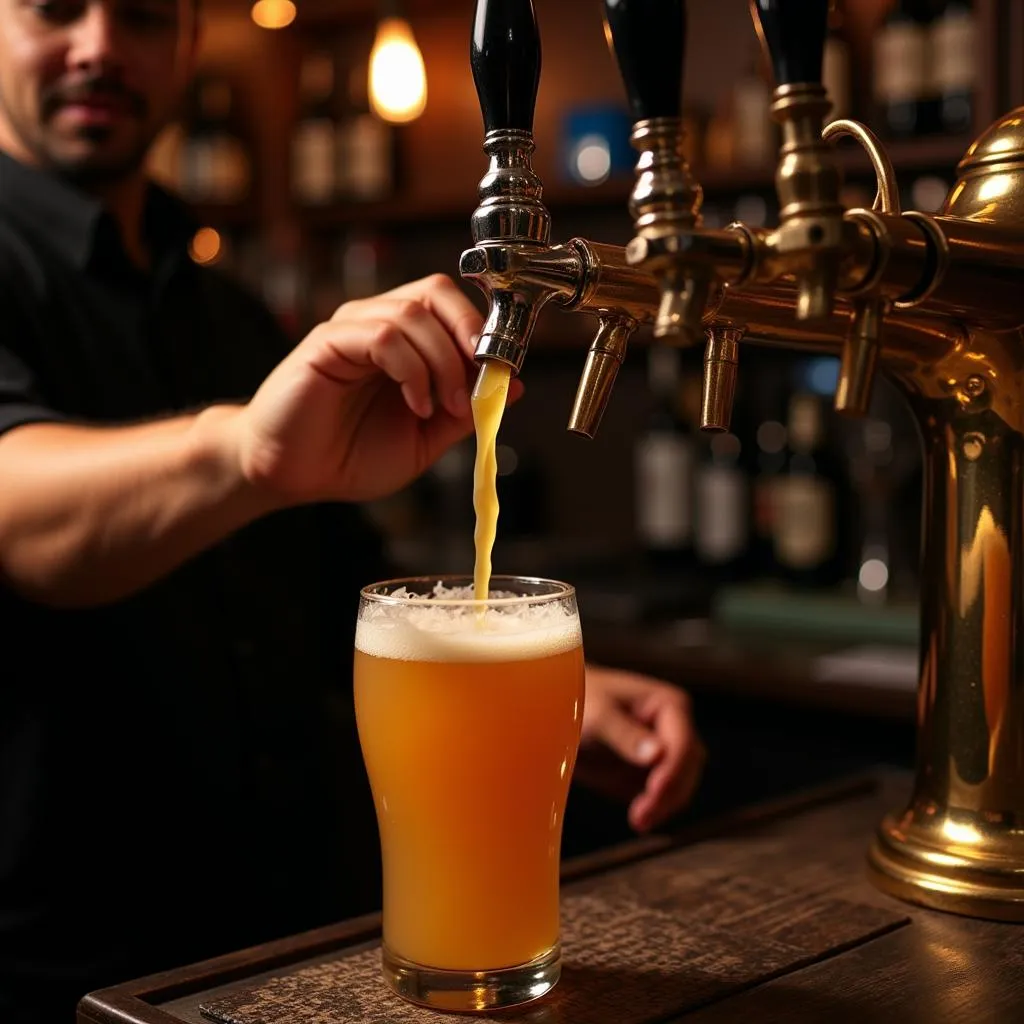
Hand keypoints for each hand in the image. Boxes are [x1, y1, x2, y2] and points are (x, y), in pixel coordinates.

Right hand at [235, 274, 522, 503]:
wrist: (292, 476)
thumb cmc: (350, 456)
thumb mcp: (425, 440)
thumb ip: (464, 413)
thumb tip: (513, 386)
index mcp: (405, 342)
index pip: (453, 307)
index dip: (484, 333)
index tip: (501, 375)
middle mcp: (378, 324)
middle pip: (436, 290)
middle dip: (470, 333)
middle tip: (481, 379)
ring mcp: (351, 328)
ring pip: (413, 313)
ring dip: (442, 362)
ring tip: (441, 406)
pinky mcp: (327, 342)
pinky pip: (382, 335)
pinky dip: (411, 369)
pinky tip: (414, 403)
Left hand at [577, 664, 704, 832]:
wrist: (560, 715)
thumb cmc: (580, 702)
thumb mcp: (597, 715)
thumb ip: (624, 733)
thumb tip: (657, 754)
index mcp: (668, 705)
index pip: (683, 742)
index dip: (674, 768)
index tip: (655, 789)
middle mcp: (674, 729)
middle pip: (687, 767)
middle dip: (669, 792)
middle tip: (642, 815)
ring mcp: (666, 753)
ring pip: (681, 786)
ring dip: (664, 806)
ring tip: (638, 821)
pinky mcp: (653, 775)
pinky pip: (665, 798)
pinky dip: (656, 811)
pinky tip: (639, 820)